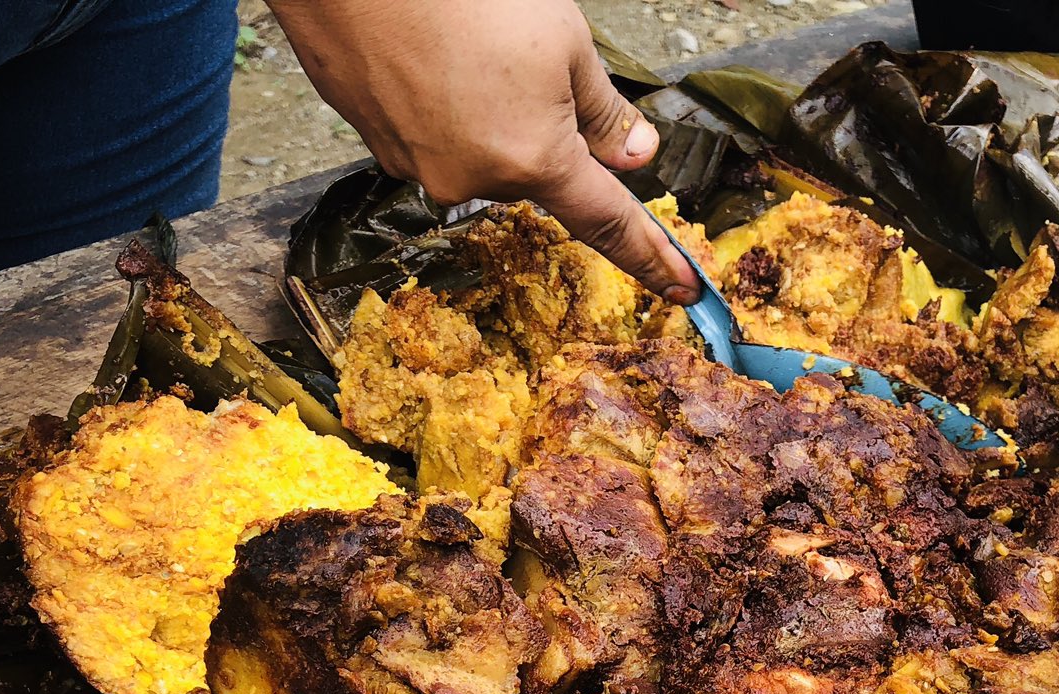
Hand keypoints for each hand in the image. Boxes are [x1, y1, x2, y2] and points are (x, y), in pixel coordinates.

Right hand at [266, 0, 700, 301]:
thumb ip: (605, 111)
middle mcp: (473, 182)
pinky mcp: (376, 142)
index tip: (683, 289)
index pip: (607, 223)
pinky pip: (430, 132)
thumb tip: (635, 155)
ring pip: (479, 149)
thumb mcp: (564, 40)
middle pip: (533, 170)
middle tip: (522, 60)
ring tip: (466, 43)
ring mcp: (417, 167)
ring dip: (485, 108)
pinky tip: (428, 49)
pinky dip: (439, 100)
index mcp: (532, 161)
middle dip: (541, 126)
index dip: (648, 256)